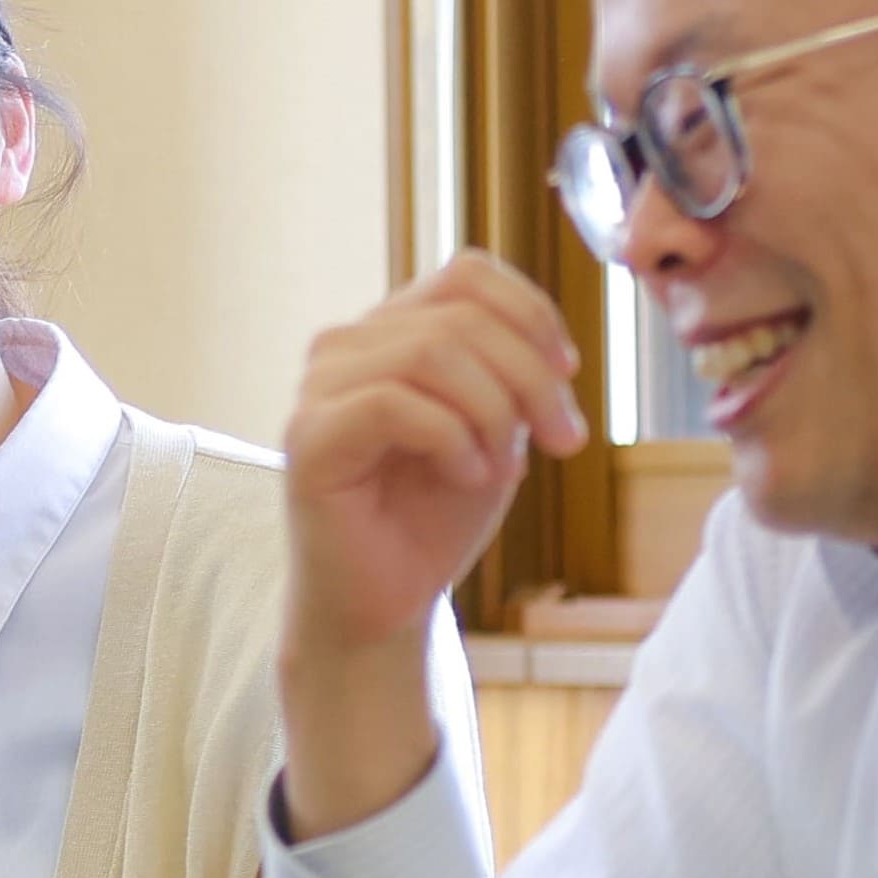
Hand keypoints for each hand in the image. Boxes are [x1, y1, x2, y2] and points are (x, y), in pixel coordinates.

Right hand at [281, 252, 584, 835]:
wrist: (382, 603)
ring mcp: (318, 389)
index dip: (532, 311)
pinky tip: (466, 477)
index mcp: (389, 333)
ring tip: (502, 467)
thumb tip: (549, 349)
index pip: (466, 273)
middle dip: (530, 378)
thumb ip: (509, 375)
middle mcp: (344, 347)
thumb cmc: (432, 518)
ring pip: (431, 352)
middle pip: (459, 317)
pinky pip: (396, 404)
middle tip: (564, 441)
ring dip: (493, 412)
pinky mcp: (309, 437)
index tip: (568, 375)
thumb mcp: (495, 429)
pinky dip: (452, 440)